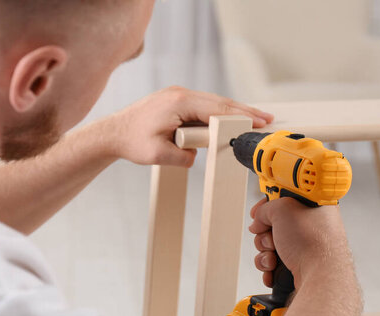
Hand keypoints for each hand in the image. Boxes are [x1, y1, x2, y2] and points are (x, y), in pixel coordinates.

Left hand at [105, 86, 273, 166]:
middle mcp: (180, 94)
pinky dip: (217, 113)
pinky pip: (202, 106)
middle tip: (266, 119)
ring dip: (232, 112)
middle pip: (219, 102)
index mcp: (178, 103)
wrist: (112, 133)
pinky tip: (229, 120)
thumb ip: (182, 158)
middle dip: (243, 111)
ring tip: (254, 120)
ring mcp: (177, 96)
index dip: (240, 117)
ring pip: (212, 103)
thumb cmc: (131, 142)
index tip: (259, 123)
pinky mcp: (175, 102)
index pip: (217, 109)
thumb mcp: (157, 155)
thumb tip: (197, 157)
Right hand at [248, 198, 351, 288]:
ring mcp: (305, 248)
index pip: (284, 200)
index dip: (269, 206)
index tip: (260, 212)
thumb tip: (259, 220)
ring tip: (274, 256)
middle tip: (272, 237)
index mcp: (314, 208)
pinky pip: (273, 263)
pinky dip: (268, 266)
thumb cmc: (314, 242)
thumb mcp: (283, 208)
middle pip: (273, 225)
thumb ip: (265, 209)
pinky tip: (274, 268)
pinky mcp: (299, 266)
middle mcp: (311, 227)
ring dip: (265, 252)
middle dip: (265, 234)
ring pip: (270, 246)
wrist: (320, 275)